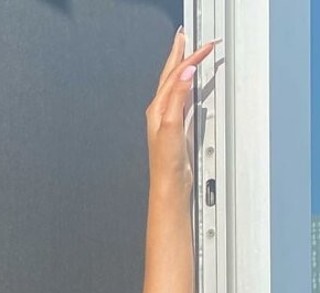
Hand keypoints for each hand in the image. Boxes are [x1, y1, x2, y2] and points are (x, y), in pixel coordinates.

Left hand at [147, 29, 218, 190]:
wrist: (169, 184)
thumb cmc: (166, 162)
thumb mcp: (172, 125)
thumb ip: (177, 98)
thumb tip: (186, 73)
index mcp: (157, 109)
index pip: (175, 75)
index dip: (189, 58)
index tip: (204, 46)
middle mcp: (160, 112)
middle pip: (170, 76)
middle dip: (178, 55)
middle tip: (184, 37)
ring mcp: (168, 119)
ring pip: (175, 85)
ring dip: (182, 68)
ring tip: (186, 54)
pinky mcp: (176, 127)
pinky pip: (181, 98)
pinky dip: (186, 85)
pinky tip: (189, 87)